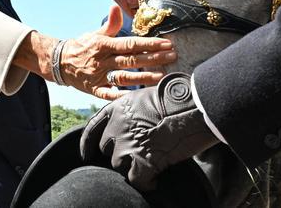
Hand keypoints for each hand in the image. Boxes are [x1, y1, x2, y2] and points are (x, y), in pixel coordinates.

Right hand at [60, 5, 176, 98]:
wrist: (60, 62)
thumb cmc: (84, 46)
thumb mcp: (95, 33)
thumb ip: (110, 24)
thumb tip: (116, 7)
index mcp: (104, 44)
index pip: (130, 44)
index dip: (149, 44)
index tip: (166, 43)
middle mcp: (103, 60)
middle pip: (131, 60)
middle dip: (153, 59)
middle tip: (172, 57)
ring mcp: (99, 76)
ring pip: (124, 77)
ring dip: (144, 78)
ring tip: (162, 76)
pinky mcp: (94, 89)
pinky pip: (109, 95)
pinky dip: (121, 96)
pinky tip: (137, 97)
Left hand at [80, 72, 218, 190]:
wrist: (194, 107)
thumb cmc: (177, 99)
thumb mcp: (145, 97)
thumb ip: (132, 111)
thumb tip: (130, 124)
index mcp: (117, 108)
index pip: (92, 128)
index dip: (87, 144)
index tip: (86, 155)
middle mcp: (118, 126)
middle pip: (107, 150)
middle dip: (120, 153)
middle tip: (139, 153)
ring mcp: (128, 145)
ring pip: (120, 165)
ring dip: (134, 166)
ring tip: (152, 162)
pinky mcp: (143, 162)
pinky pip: (138, 180)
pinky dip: (147, 182)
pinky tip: (156, 178)